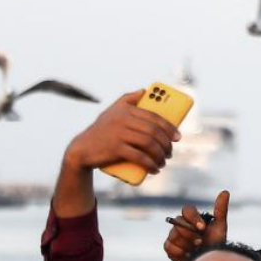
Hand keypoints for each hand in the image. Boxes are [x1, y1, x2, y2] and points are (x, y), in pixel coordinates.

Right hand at [64, 90, 180, 172]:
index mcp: (126, 109)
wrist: (82, 149)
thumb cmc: (102, 129)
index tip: (178, 137)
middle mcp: (123, 119)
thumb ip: (128, 98)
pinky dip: (151, 164)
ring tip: (163, 162)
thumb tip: (144, 90)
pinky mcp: (116, 148)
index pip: (154, 117)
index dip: (169, 127)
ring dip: (161, 156)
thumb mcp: (112, 110)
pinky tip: (155, 169)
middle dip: (167, 144)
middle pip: (154, 131)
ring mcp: (119, 134)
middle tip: (170, 153)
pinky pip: (140, 157)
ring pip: (149, 144)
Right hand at [164, 190, 229, 260]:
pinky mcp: (169, 248)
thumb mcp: (220, 227)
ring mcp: (173, 236)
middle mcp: (181, 225)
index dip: (193, 218)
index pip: (187, 210)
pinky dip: (180, 252)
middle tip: (200, 242)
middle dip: (190, 234)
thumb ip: (220, 210)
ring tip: (196, 250)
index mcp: (192, 218)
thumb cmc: (215, 244)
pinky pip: (169, 246)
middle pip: (178, 222)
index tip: (203, 228)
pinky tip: (188, 256)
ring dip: (187, 245)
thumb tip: (225, 191)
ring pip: (173, 235)